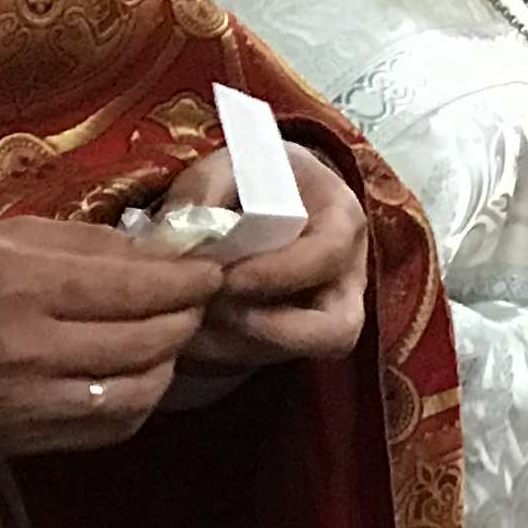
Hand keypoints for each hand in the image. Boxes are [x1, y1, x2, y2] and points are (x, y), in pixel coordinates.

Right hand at [0, 219, 221, 455]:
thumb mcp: (7, 239)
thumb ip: (88, 244)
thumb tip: (162, 252)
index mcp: (22, 287)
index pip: (135, 288)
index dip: (186, 281)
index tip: (209, 272)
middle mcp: (30, 349)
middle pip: (148, 340)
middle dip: (186, 318)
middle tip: (193, 301)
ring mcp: (32, 403)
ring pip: (140, 390)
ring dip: (169, 362)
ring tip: (165, 336)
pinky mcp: (31, 440)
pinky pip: (114, 426)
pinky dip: (140, 399)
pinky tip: (135, 373)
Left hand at [165, 142, 369, 376]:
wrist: (266, 198)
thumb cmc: (254, 179)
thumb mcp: (231, 165)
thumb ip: (205, 188)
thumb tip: (183, 230)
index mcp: (342, 222)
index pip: (326, 257)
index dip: (277, 273)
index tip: (223, 276)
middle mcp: (346, 279)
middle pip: (334, 331)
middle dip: (268, 330)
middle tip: (211, 310)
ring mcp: (323, 315)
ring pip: (294, 355)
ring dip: (234, 347)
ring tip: (183, 323)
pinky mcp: (291, 340)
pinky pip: (260, 362)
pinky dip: (217, 355)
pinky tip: (181, 333)